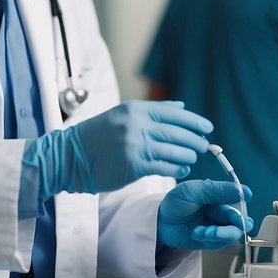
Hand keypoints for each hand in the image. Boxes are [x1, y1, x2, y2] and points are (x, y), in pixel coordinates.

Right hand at [25, 100, 212, 195]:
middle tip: (205, 146)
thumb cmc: (97, 137)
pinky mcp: (133, 166)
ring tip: (192, 158)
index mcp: (135, 109)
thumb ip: (153, 111)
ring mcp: (135, 145)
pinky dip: (177, 169)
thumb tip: (181, 108)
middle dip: (196, 140)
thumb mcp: (122, 115)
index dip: (195, 121)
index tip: (207, 128)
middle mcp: (136, 124)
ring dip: (188, 156)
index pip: (174, 113)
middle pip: (178, 132)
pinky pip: (164, 167)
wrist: (69, 157)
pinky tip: (181, 169)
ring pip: (175, 151)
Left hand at [157, 180, 253, 250]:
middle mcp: (221, 212)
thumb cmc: (175, 202)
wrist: (160, 222)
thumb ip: (218, 191)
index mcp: (220, 196)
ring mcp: (217, 227)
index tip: (244, 206)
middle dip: (236, 224)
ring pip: (233, 233)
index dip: (243, 204)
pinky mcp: (211, 241)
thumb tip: (244, 191)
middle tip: (234, 225)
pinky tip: (197, 233)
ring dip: (220, 233)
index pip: (239, 200)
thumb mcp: (194, 190)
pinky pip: (220, 243)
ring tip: (204, 232)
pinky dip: (210, 239)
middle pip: (240, 219)